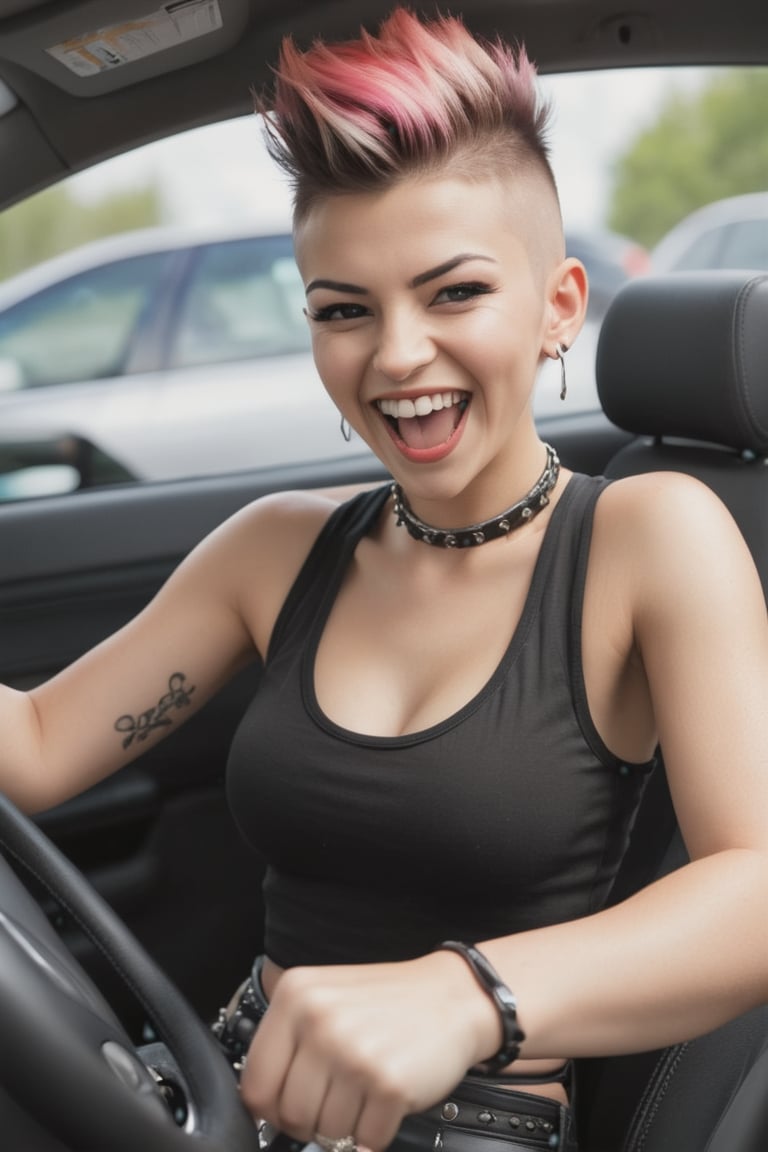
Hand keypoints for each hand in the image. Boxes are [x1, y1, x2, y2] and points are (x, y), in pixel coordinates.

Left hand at [239, 952, 499, 1151]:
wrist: (452, 996)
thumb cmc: (388, 1002)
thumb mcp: (326, 999)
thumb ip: (288, 1041)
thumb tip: (258, 1104)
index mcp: (296, 996)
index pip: (254, 1084)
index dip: (272, 1108)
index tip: (290, 1106)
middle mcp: (320, 1021)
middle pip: (289, 1115)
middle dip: (312, 1120)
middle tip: (339, 1098)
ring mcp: (354, 1053)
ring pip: (325, 1133)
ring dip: (346, 1126)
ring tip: (365, 1091)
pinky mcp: (388, 1084)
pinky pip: (365, 1141)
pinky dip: (376, 1131)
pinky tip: (387, 1098)